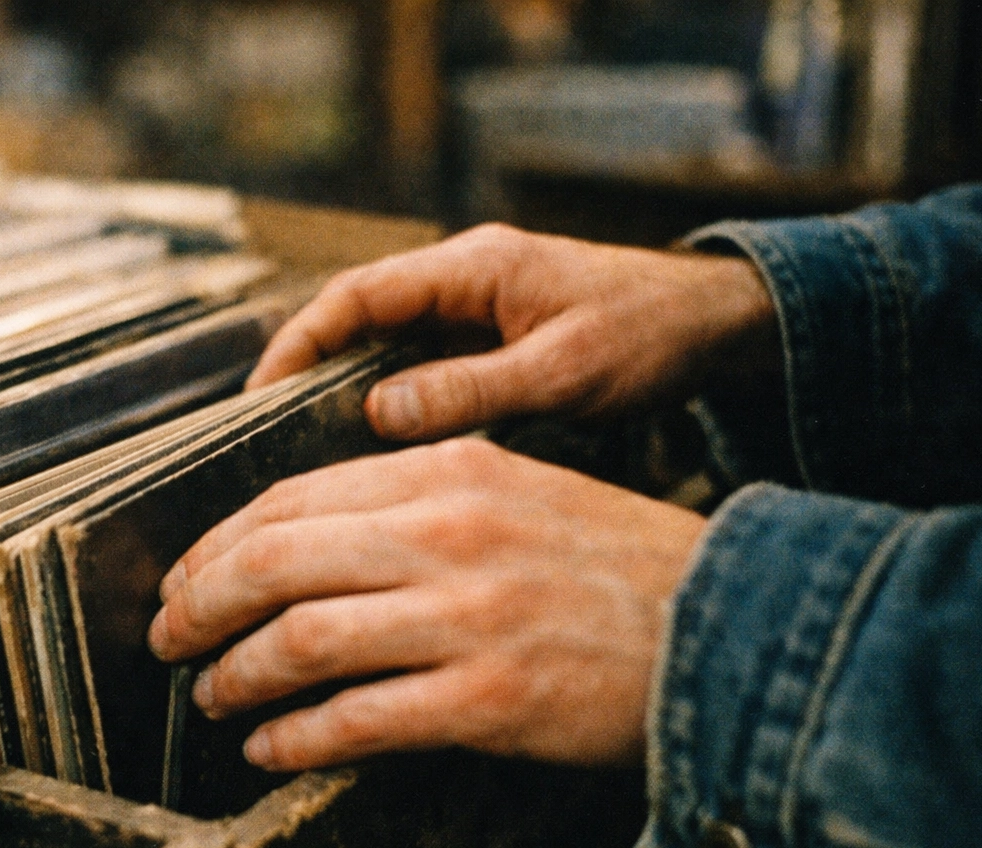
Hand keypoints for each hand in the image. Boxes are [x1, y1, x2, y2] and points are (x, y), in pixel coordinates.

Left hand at [146, 438, 706, 770]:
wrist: (726, 627)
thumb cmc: (613, 562)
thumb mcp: (517, 487)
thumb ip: (417, 497)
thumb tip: (306, 537)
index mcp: (450, 469)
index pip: (292, 498)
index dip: (219, 544)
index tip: (187, 577)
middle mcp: (448, 533)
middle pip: (275, 562)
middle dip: (199, 604)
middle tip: (168, 636)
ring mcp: (467, 617)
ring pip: (301, 640)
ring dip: (236, 674)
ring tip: (212, 693)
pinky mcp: (488, 701)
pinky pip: (357, 721)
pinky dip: (296, 739)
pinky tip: (270, 749)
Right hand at [248, 224, 778, 439]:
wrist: (717, 325)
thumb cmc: (651, 335)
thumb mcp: (562, 370)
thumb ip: (470, 389)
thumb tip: (379, 411)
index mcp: (474, 267)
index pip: (359, 294)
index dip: (301, 341)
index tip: (263, 391)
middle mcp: (465, 278)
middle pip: (359, 315)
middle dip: (307, 367)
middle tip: (266, 429)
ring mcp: (477, 306)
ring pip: (386, 341)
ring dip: (345, 385)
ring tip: (305, 446)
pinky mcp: (492, 336)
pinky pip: (420, 362)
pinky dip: (389, 397)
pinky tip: (374, 446)